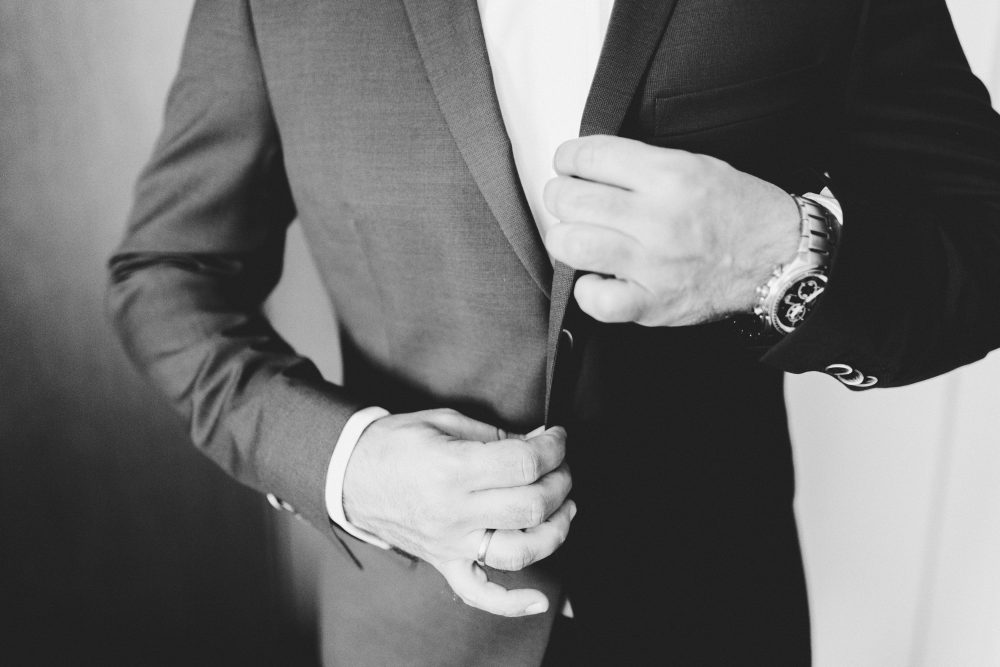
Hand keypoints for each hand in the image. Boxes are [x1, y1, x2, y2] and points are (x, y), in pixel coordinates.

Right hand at [342, 408, 574, 616]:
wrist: (348, 475)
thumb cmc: (394, 443)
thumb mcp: (444, 421)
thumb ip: (494, 434)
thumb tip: (537, 441)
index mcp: (453, 469)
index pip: (523, 463)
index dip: (553, 447)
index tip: (557, 437)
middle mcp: (454, 512)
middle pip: (530, 506)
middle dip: (559, 481)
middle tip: (560, 465)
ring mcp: (449, 543)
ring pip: (519, 551)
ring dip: (555, 530)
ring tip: (564, 508)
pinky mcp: (443, 562)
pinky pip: (479, 593)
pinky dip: (512, 604)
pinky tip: (539, 600)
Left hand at [542, 135, 800, 325]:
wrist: (778, 258)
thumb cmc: (737, 210)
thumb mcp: (695, 165)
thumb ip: (641, 164)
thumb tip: (588, 166)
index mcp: (669, 176)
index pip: (590, 157)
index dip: (568, 158)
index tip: (568, 164)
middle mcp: (657, 219)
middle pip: (571, 199)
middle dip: (560, 195)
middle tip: (568, 198)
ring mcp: (652, 264)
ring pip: (572, 244)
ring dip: (564, 237)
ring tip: (576, 234)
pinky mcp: (651, 303)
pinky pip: (595, 300)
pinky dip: (586, 289)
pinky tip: (597, 277)